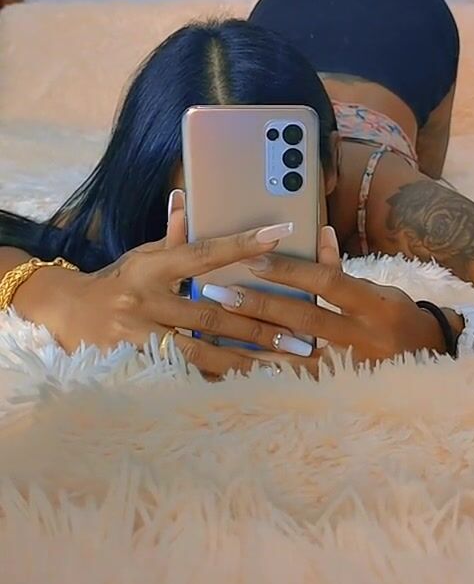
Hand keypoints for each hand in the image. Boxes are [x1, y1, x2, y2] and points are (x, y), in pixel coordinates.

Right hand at [28, 192, 310, 377]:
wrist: (64, 313)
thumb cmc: (115, 282)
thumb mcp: (140, 256)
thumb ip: (171, 238)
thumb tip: (187, 200)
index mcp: (151, 267)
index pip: (202, 253)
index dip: (241, 244)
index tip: (279, 234)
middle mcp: (145, 300)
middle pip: (211, 314)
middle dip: (259, 326)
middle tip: (300, 335)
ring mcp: (137, 335)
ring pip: (200, 350)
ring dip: (245, 359)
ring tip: (282, 364)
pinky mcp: (133, 364)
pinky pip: (182, 374)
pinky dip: (214, 378)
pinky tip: (247, 383)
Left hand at [202, 226, 443, 366]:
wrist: (432, 365)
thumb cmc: (398, 320)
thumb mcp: (379, 291)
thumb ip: (343, 271)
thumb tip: (319, 234)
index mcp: (373, 306)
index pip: (327, 282)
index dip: (290, 271)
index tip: (252, 257)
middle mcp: (363, 339)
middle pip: (304, 319)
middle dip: (258, 306)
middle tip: (217, 293)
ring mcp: (351, 372)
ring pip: (292, 358)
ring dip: (249, 345)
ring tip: (211, 333)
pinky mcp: (338, 395)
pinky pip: (291, 387)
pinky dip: (259, 377)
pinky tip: (228, 370)